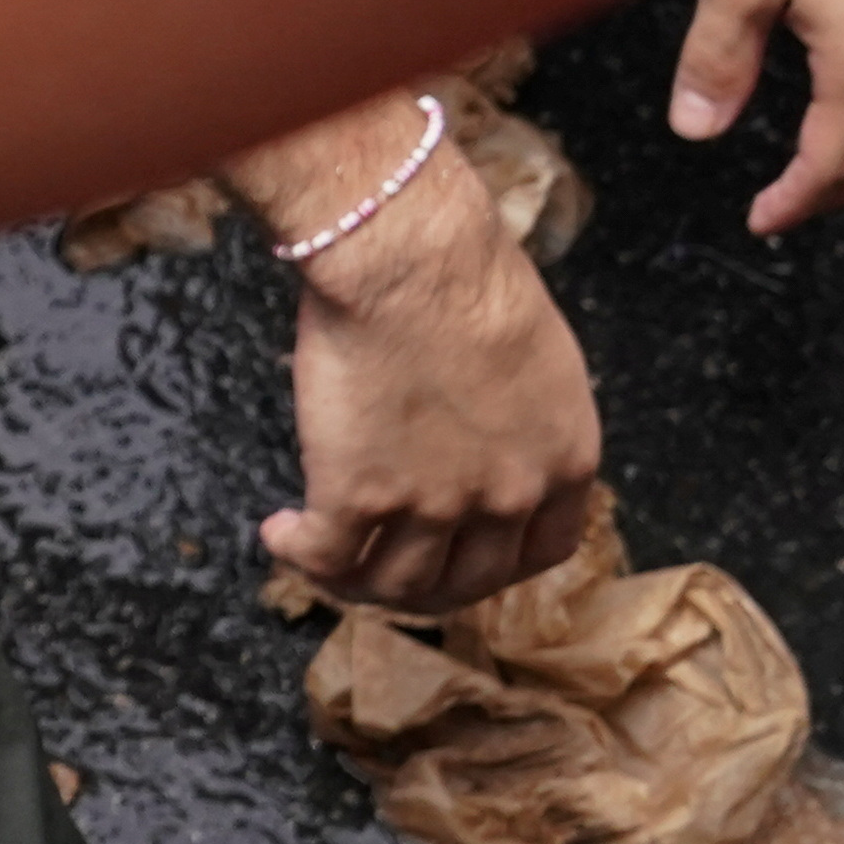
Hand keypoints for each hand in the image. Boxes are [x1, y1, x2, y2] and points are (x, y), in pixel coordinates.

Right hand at [263, 142, 604, 612]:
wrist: (411, 258)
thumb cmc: (465, 273)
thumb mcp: (532, 356)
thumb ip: (518, 413)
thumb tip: (476, 422)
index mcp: (564, 461)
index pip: (545, 552)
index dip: (497, 565)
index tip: (462, 554)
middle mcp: (508, 497)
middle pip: (466, 583)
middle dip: (421, 585)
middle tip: (381, 566)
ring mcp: (435, 505)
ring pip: (394, 583)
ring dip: (353, 581)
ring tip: (319, 554)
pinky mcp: (359, 495)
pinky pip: (326, 555)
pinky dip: (299, 553)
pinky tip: (279, 531)